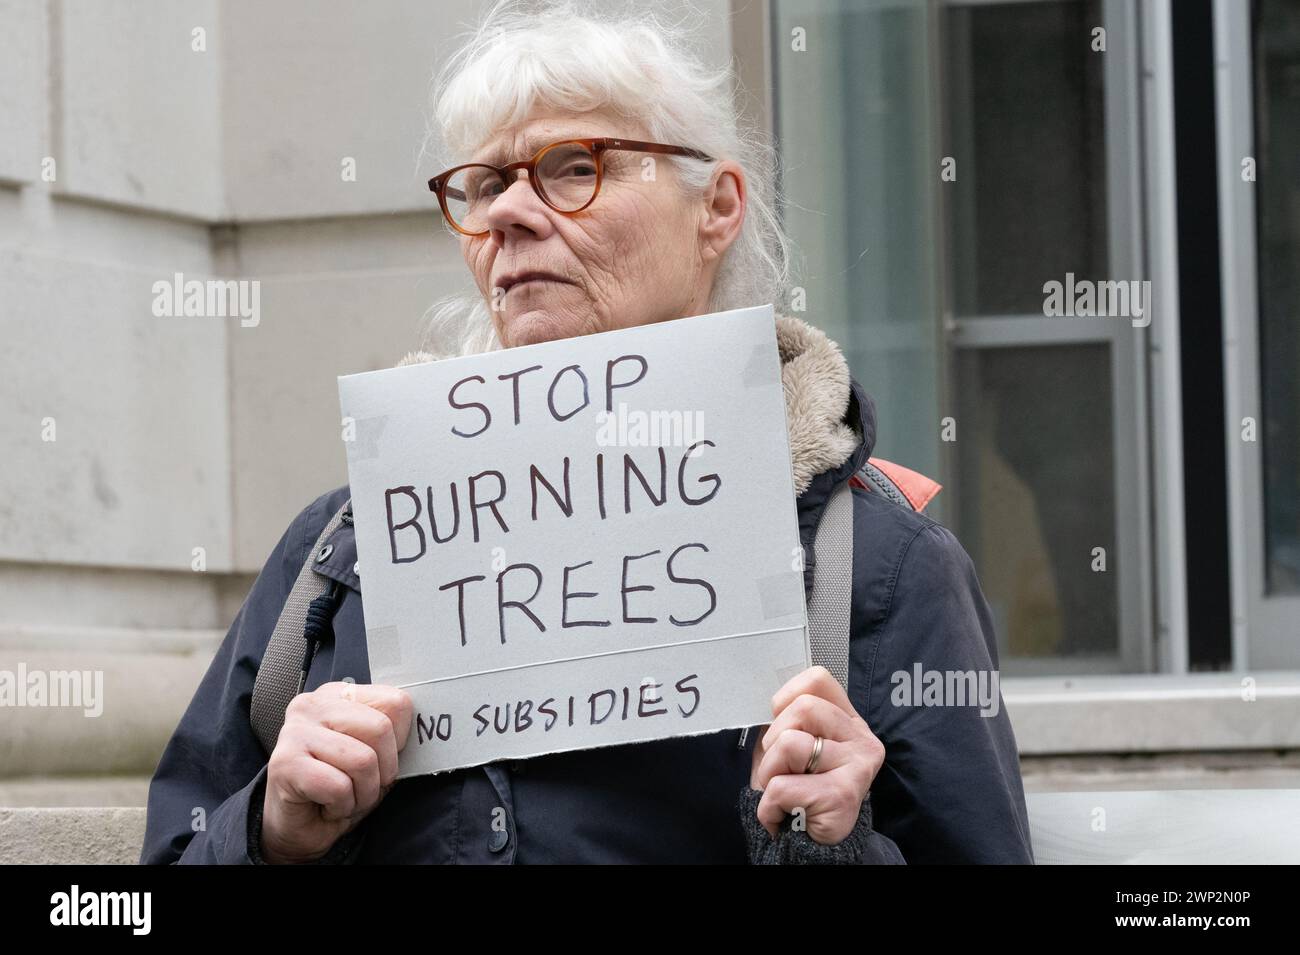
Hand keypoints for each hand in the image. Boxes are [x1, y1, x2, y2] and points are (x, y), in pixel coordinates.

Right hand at [261, 681, 412, 863]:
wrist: (298, 829)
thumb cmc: (338, 788)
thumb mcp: (374, 754)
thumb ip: (391, 733)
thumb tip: (427, 726)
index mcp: (339, 695)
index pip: (396, 702)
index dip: (399, 741)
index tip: (380, 760)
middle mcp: (313, 705)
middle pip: (381, 729)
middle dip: (382, 771)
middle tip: (361, 786)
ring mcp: (294, 731)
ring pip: (363, 760)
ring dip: (362, 793)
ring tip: (343, 797)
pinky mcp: (284, 763)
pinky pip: (339, 786)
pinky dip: (342, 806)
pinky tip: (326, 805)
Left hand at [748, 666, 884, 844]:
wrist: (807, 843)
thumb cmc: (797, 791)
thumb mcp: (791, 746)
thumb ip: (788, 719)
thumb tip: (769, 700)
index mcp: (848, 721)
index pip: (818, 680)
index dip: (786, 698)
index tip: (781, 724)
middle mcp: (861, 740)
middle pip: (802, 708)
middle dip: (774, 740)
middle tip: (783, 769)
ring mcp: (857, 766)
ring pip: (789, 744)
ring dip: (770, 773)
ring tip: (785, 791)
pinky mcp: (843, 795)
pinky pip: (781, 786)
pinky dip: (769, 805)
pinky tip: (785, 813)